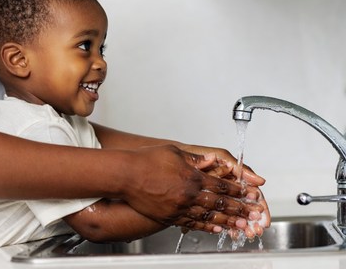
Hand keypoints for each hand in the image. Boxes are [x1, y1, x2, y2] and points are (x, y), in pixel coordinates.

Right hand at [123, 144, 264, 232]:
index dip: (237, 189)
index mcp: (191, 176)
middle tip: (254, 213)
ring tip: (242, 226)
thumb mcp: (174, 152)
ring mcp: (179, 207)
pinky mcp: (170, 216)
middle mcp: (188, 194)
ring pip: (209, 216)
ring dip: (228, 221)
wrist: (126, 176)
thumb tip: (211, 160)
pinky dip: (207, 226)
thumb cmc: (147, 160)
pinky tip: (217, 228)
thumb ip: (195, 159)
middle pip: (219, 202)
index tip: (249, 193)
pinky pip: (193, 223)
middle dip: (239, 208)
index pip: (220, 184)